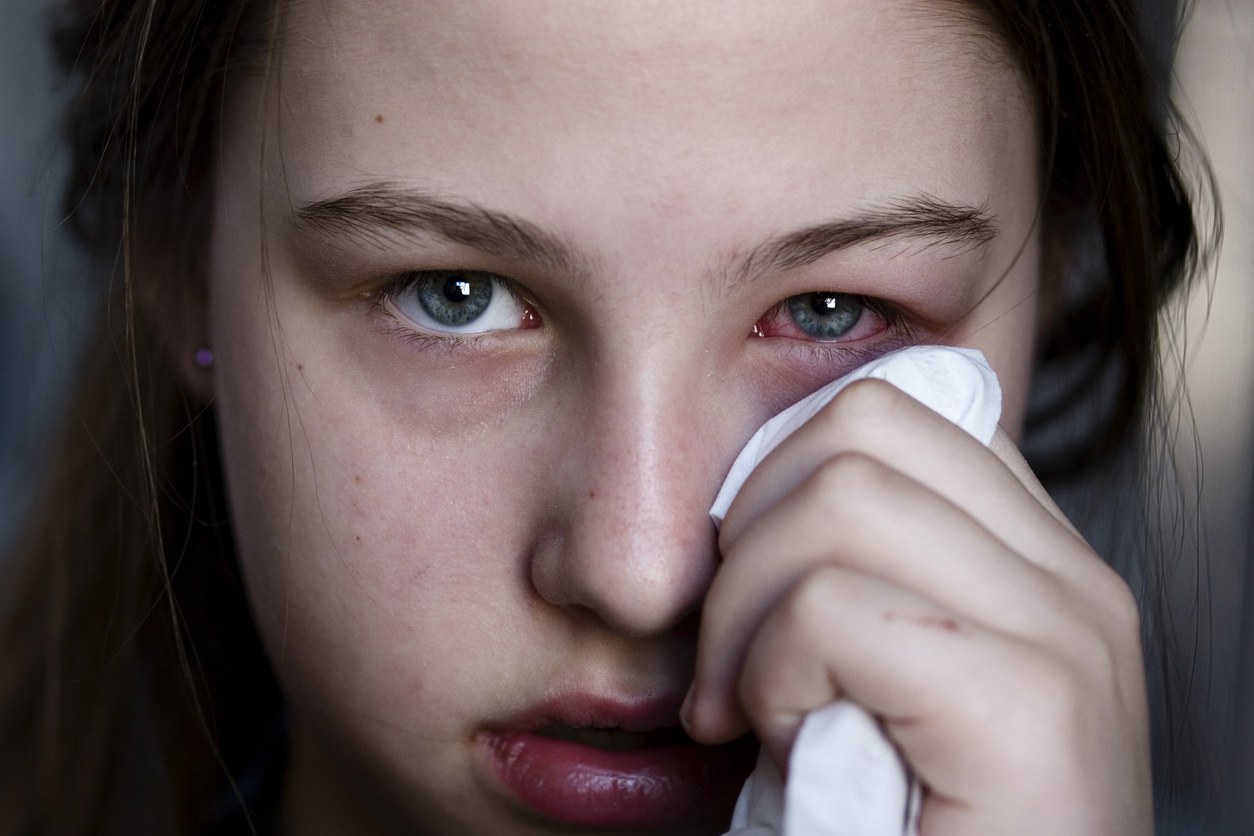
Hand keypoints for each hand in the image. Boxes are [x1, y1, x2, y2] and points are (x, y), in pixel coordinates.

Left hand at [682, 378, 1150, 835]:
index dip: (781, 477)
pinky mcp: (1027, 711)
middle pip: (860, 428)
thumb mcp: (876, 678)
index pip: (895, 412)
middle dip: (749, 530)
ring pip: (837, 498)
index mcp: (1040, 566)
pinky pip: (831, 608)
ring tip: (747, 706)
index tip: (749, 587)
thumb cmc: (902, 830)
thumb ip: (857, 573)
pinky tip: (776, 743)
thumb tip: (768, 476)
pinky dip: (766, 673)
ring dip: (745, 609)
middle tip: (730, 653)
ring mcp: (1064, 639)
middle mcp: (1072, 585)